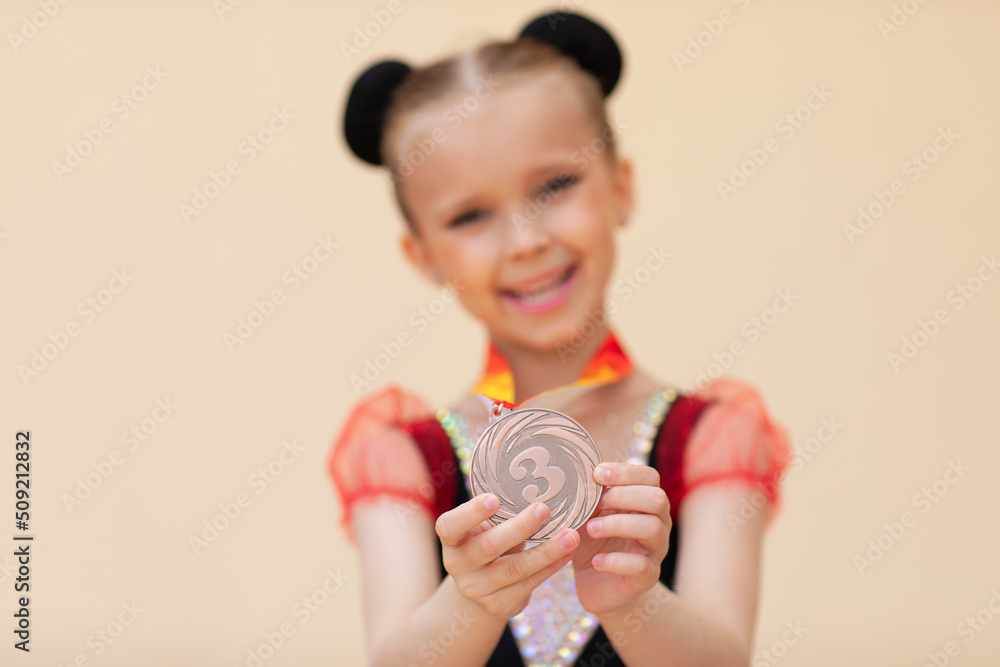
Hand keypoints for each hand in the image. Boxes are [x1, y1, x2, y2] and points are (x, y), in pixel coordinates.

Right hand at [435, 494, 580, 618]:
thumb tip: (532, 473)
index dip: (471, 513)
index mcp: (450, 538)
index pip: (450, 526)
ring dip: (547, 551)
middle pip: (489, 546)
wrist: (482, 586)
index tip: (494, 498)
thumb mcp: (485, 524)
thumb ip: (498, 509)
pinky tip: (568, 552)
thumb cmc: (487, 539)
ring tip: (571, 535)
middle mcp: (457, 565)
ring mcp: (477, 589)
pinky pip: (529, 584)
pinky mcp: (499, 605)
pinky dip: (552, 567)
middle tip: (544, 509)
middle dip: (520, 527)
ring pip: (515, 569)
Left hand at [572, 462, 670, 615]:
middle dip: (624, 497)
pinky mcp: (649, 577)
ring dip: (618, 524)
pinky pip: (642, 565)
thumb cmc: (592, 542)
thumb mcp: (587, 514)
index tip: (597, 475)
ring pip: (652, 528)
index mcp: (644, 502)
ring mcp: (655, 550)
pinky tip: (596, 562)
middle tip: (597, 505)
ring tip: (591, 529)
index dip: (625, 472)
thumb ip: (588, 495)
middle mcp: (657, 523)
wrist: (596, 584)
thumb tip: (573, 472)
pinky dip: (615, 561)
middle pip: (657, 499)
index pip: (650, 477)